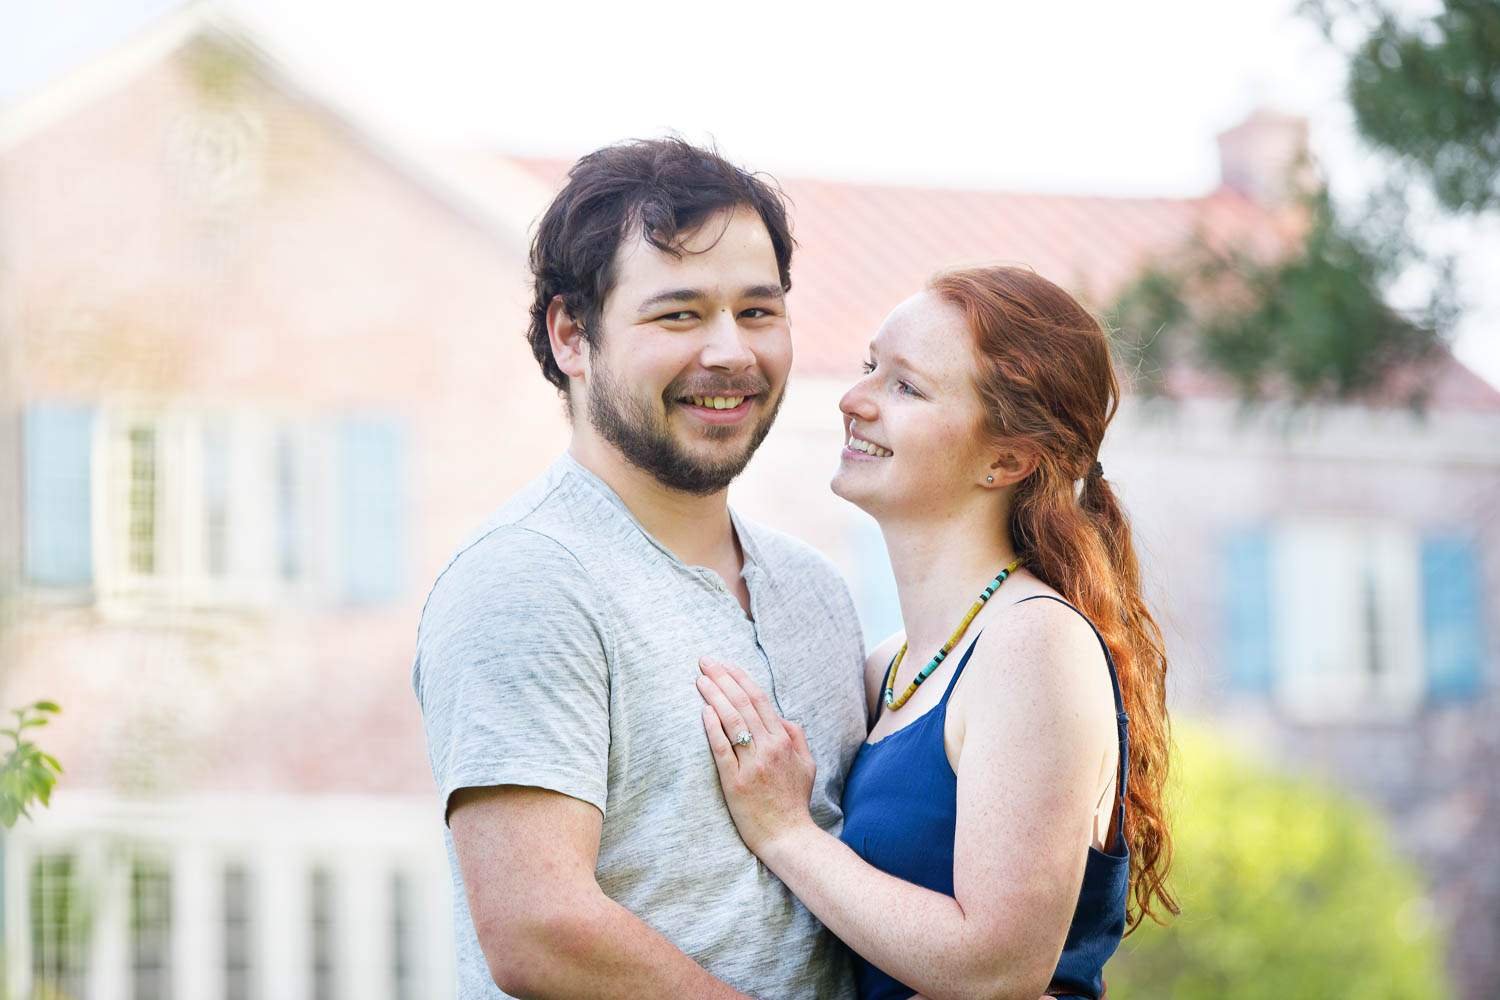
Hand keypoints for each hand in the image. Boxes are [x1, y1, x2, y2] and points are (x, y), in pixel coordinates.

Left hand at [697, 658, 817, 855]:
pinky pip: (723, 749)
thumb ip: (796, 737)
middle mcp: (769, 748)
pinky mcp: (736, 782)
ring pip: (732, 721)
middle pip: (743, 704)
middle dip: (722, 679)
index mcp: (784, 741)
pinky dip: (713, 728)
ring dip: (715, 696)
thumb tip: (783, 718)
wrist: (788, 837)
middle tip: (704, 661)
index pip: (759, 700)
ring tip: (699, 680)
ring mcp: (752, 765)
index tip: (724, 664)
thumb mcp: (806, 765)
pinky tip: (704, 711)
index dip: (740, 678)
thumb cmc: (794, 802)